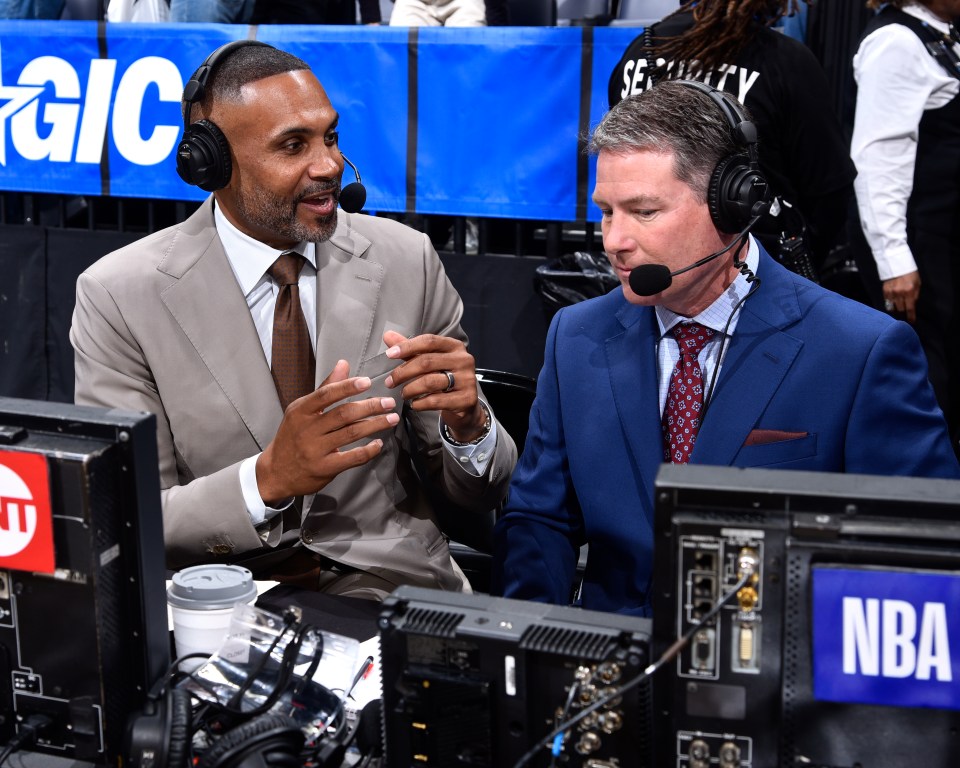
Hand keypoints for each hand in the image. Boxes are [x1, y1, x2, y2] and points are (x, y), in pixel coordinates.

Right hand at [256, 359, 399, 504]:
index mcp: (301, 411)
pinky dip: (368, 450)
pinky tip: (378, 443)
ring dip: (375, 425)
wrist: (276, 472)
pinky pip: (351, 457)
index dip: (347, 387)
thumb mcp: (302, 410)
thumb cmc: (293, 437)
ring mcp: (315, 450)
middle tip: (389, 402)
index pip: (326, 395)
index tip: (367, 382)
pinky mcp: (324, 468)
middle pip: (343, 414)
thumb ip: (325, 388)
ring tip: (391, 419)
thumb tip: (343, 364)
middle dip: (370, 406)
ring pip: (351, 433)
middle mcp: (307, 429)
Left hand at [383, 330, 485, 441]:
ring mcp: (467, 380)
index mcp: (455, 346)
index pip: (429, 341)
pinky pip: (436, 401)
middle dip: (403, 372)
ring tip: (403, 394)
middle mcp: (464, 360)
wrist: (465, 405)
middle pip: (427, 362)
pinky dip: (420, 403)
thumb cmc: (444, 378)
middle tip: (390, 382)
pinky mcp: (467, 399)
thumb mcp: (429, 361)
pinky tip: (414, 404)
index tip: (390, 354)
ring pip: (430, 382)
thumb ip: (410, 350)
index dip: (408, 346)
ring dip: (410, 389)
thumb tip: (388, 336)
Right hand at [883, 272, 920, 323]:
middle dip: (903, 312)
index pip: (910, 308)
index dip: (911, 316)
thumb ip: (915, 295)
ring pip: (892, 307)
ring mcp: (891, 292)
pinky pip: (887, 302)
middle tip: (905, 311)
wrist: (898, 265)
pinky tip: (893, 302)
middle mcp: (899, 293)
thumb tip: (912, 305)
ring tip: (898, 308)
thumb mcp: (917, 284)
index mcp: (909, 291)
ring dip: (896, 309)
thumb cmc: (910, 274)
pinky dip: (890, 304)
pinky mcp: (884, 291)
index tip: (911, 321)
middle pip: (900, 309)